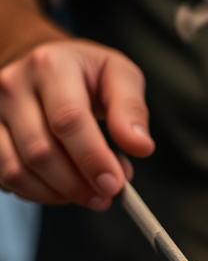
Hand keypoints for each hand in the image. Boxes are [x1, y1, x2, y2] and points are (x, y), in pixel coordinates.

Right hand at [0, 40, 153, 208]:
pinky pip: (2, 176)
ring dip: (55, 193)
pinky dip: (33, 192)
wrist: (43, 64)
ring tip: (86, 193)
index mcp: (50, 66)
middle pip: (41, 150)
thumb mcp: (118, 75)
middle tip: (105, 196)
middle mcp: (12, 86)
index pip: (69, 120)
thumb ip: (131, 109)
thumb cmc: (84, 72)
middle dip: (77, 183)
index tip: (114, 184)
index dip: (92, 158)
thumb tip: (140, 146)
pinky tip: (58, 189)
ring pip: (16, 169)